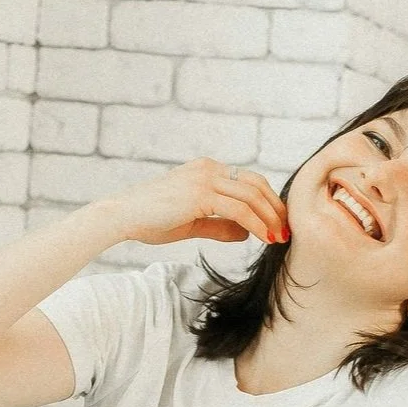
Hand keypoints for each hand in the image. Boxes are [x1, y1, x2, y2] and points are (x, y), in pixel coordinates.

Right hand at [94, 158, 290, 247]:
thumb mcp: (193, 223)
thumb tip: (247, 233)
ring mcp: (204, 178)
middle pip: (256, 184)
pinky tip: (265, 238)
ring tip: (279, 238)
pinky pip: (240, 209)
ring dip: (270, 218)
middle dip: (275, 209)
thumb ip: (220, 225)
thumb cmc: (150, 220)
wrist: (121, 216)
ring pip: (252, 196)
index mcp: (206, 170)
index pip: (249, 182)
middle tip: (286, 231)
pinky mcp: (200, 193)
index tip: (278, 224)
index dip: (268, 202)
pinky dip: (257, 224)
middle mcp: (208, 169)